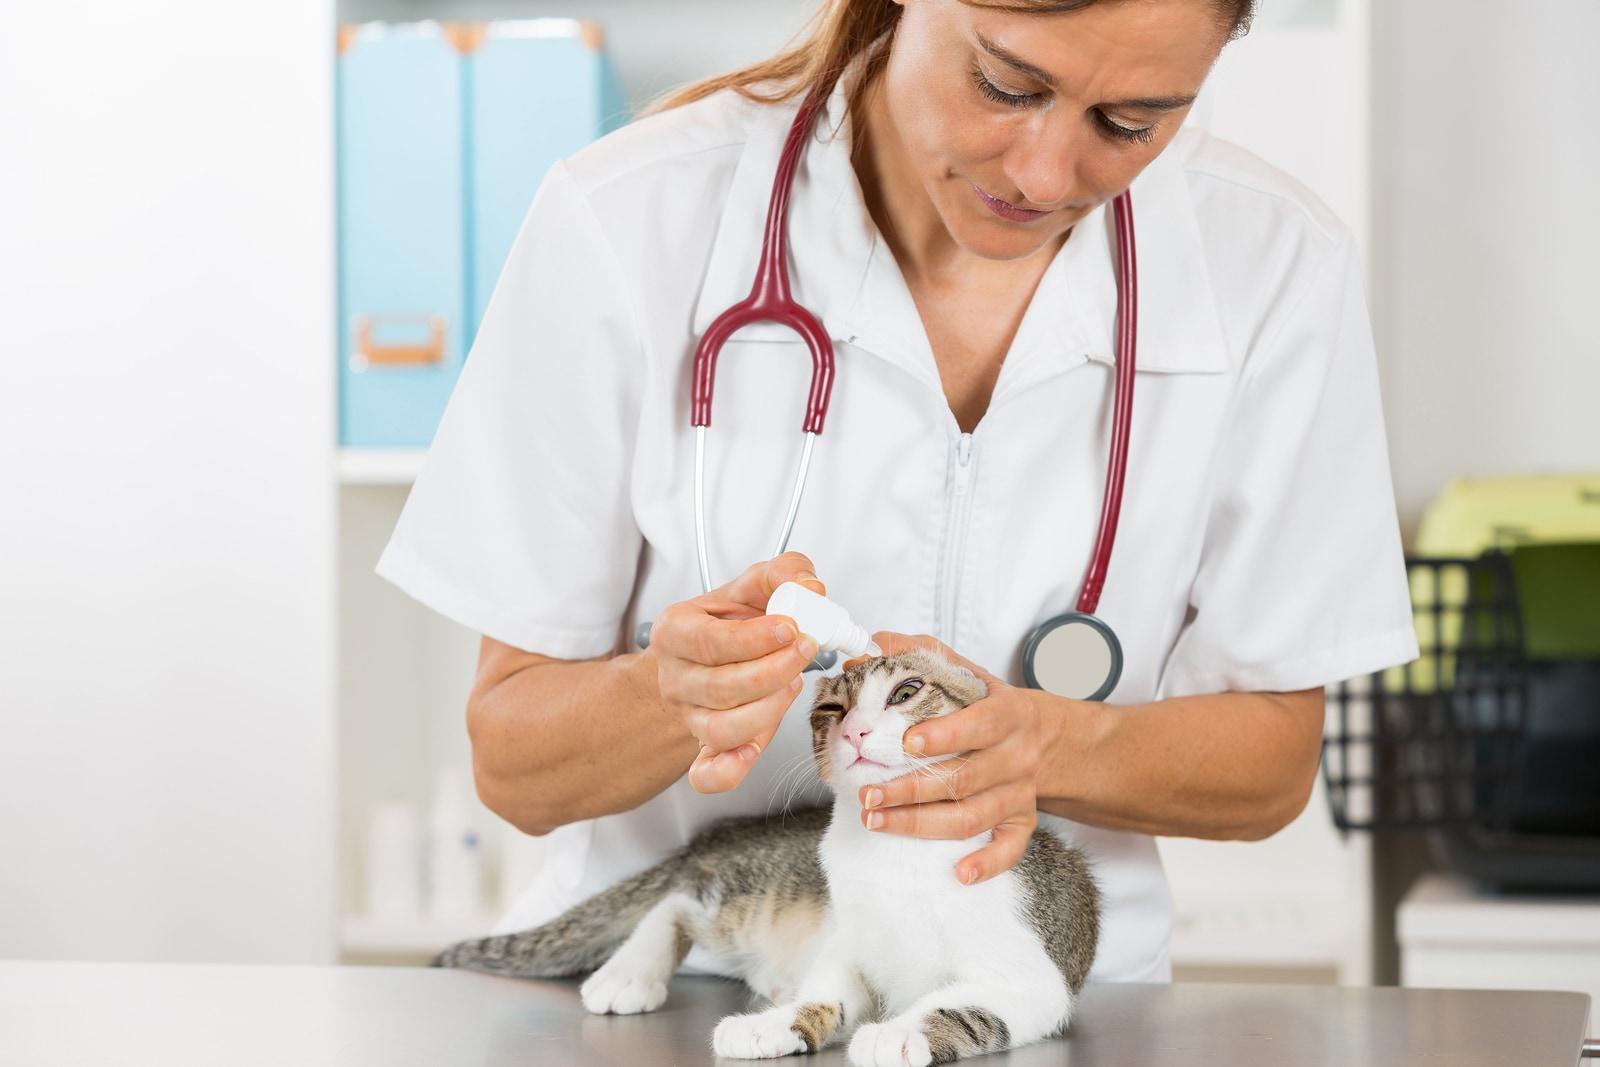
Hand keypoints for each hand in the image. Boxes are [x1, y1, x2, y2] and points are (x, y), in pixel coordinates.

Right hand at [647, 551, 825, 793]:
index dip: (755, 639)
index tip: (791, 628)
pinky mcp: (706, 749)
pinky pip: (708, 774)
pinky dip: (729, 770)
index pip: (711, 641)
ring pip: (722, 729)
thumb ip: (784, 574)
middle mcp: (676, 678)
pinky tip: (753, 752)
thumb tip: (811, 587)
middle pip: (720, 688)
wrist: (703, 659)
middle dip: (773, 672)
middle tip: (805, 651)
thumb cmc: (730, 623)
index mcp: (677, 632)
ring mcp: (689, 717)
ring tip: (791, 683)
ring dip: (767, 711)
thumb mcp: (752, 587)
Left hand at [842, 633, 1054, 885]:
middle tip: (868, 793)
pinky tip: (959, 873)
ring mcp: (1019, 793)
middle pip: (964, 779)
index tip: (907, 744)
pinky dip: (988, 863)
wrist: (1050, 737)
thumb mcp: (965, 670)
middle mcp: (1014, 757)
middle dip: (911, 789)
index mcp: (1005, 715)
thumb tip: (871, 645)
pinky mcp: (1023, 822)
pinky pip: (1011, 849)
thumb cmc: (992, 704)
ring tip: (877, 821)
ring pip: (974, 816)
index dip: (945, 736)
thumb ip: (920, 653)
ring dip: (923, 824)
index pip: (977, 726)